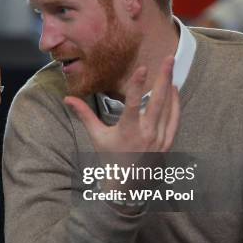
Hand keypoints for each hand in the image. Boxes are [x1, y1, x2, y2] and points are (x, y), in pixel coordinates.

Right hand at [64, 56, 179, 153]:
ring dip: (169, 86)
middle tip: (168, 57)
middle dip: (164, 77)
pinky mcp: (167, 142)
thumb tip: (67, 98)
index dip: (137, 85)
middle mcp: (146, 134)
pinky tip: (174, 89)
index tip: (142, 68)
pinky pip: (174, 119)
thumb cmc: (110, 158)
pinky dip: (175, 103)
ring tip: (170, 67)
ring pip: (168, 107)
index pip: (132, 104)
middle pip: (157, 101)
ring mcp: (159, 138)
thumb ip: (84, 114)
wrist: (128, 184)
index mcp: (127, 131)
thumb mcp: (97, 136)